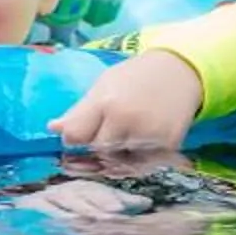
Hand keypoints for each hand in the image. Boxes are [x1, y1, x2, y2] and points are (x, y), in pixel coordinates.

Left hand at [47, 51, 203, 155]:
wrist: (182, 71)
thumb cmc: (136, 76)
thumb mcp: (104, 84)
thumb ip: (79, 110)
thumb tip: (52, 129)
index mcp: (105, 102)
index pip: (74, 136)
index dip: (76, 136)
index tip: (85, 131)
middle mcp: (126, 120)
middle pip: (97, 150)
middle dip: (101, 143)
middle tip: (114, 126)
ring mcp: (148, 135)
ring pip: (120, 160)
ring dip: (121, 151)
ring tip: (133, 129)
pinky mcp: (168, 146)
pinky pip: (143, 163)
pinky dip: (141, 156)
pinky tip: (147, 137)